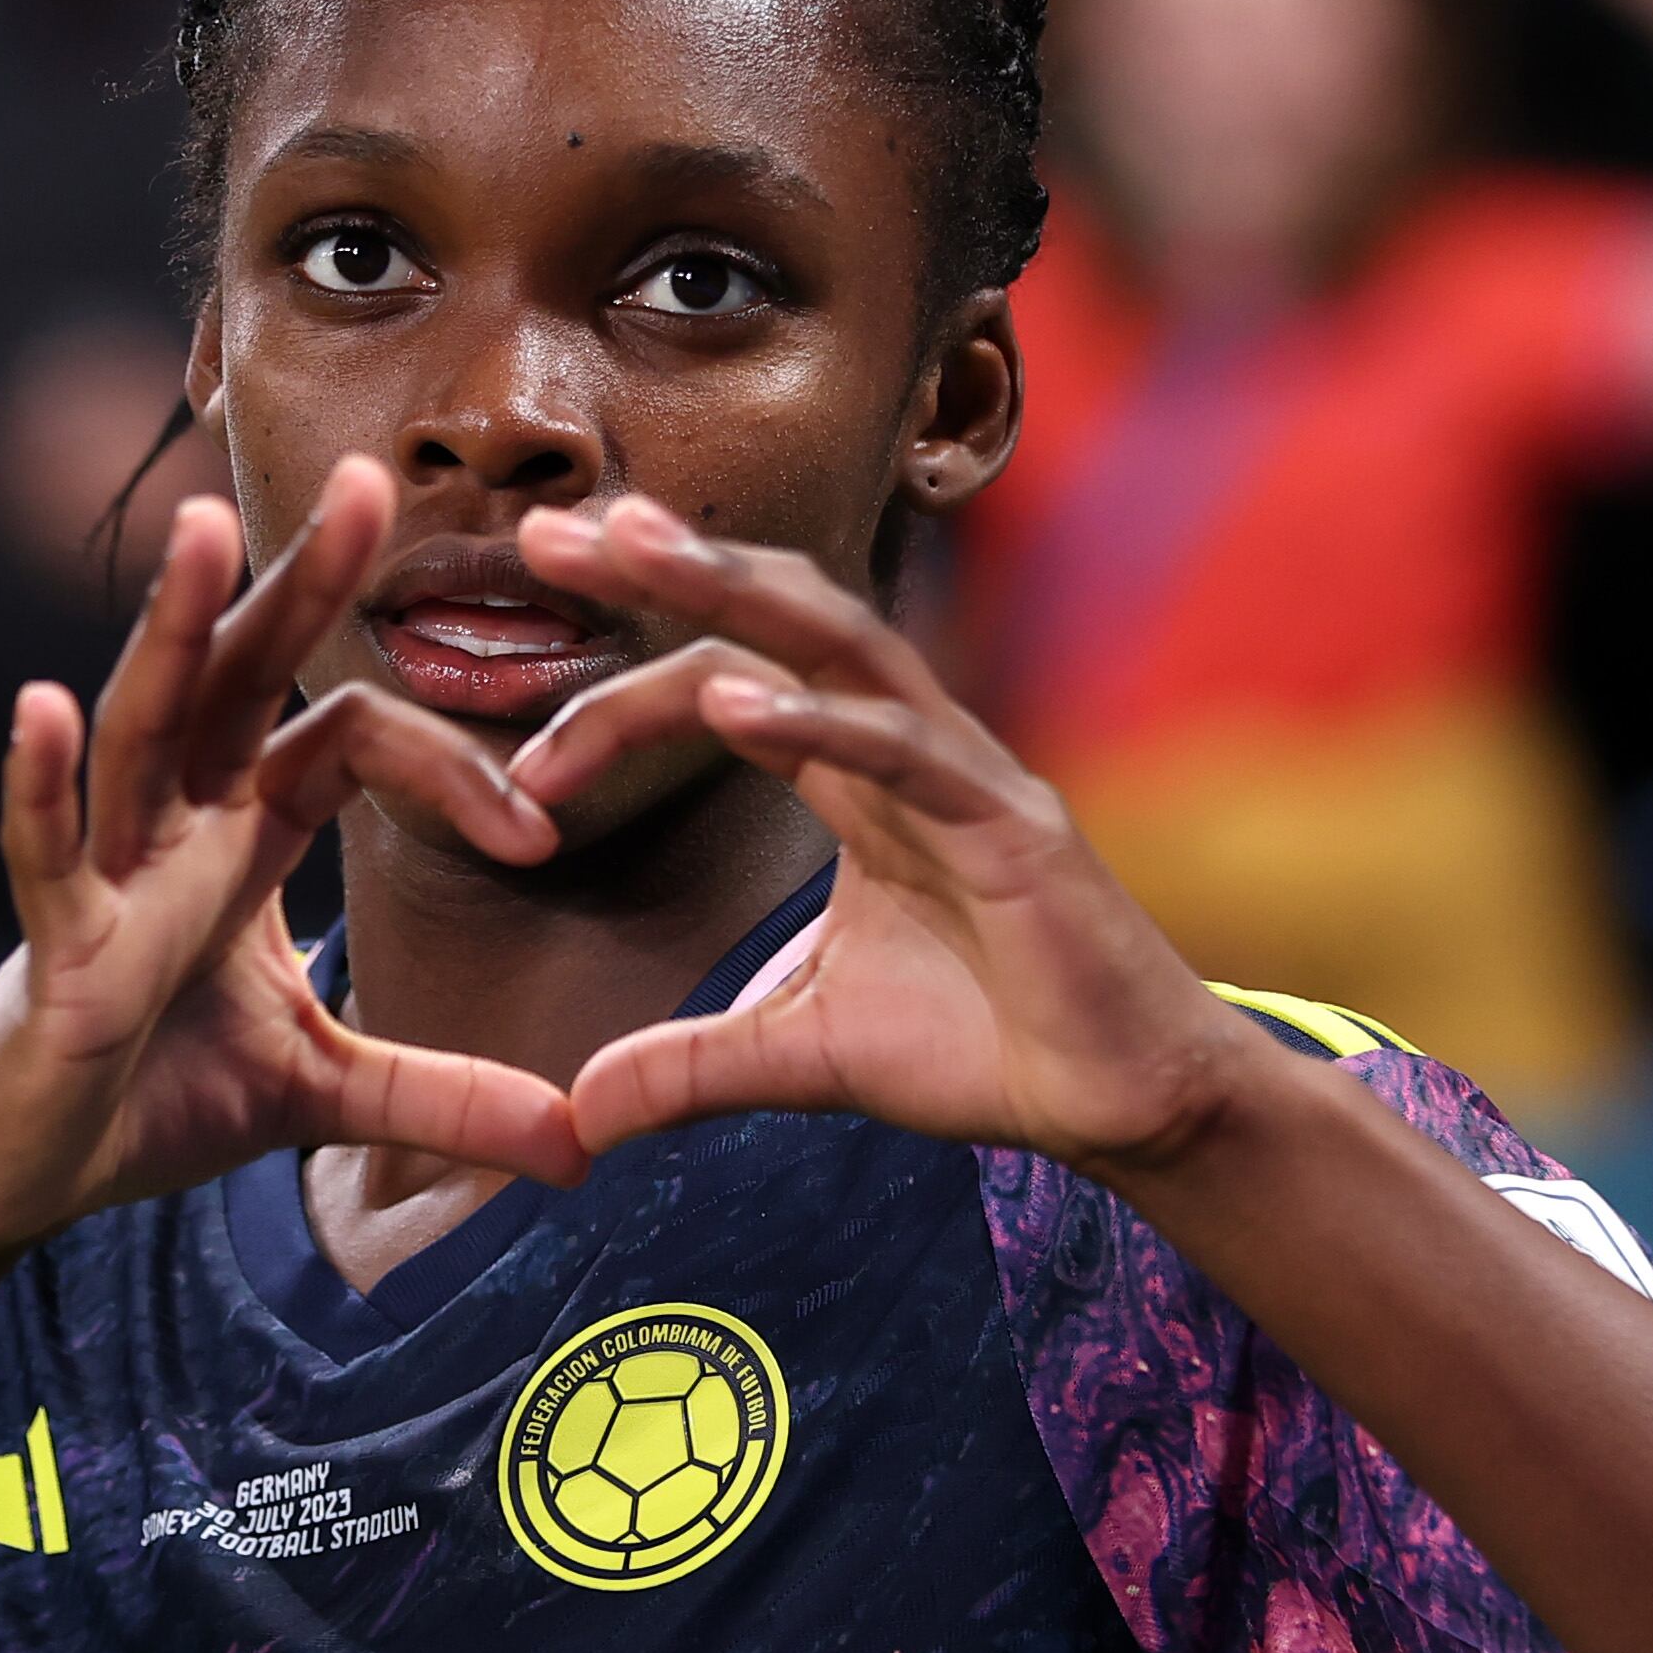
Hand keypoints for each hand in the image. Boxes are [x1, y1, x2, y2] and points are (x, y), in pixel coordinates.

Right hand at [0, 459, 588, 1259]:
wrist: (17, 1172)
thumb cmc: (149, 1098)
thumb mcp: (320, 1093)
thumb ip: (443, 1098)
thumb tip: (582, 1143)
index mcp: (244, 833)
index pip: (353, 738)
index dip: (451, 767)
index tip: (539, 839)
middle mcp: (176, 825)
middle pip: (245, 673)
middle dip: (302, 580)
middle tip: (373, 480)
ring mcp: (108, 871)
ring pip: (142, 724)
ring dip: (172, 630)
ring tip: (202, 530)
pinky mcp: (52, 943)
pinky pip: (43, 850)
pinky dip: (38, 783)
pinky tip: (38, 707)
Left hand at [504, 496, 1259, 1171]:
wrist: (1123, 1103)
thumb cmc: (989, 1048)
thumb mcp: (803, 1055)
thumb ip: (688, 1067)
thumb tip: (575, 1117)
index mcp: (856, 780)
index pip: (727, 689)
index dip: (622, 706)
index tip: (529, 762)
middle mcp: (904, 748)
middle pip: (776, 622)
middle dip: (666, 570)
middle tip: (552, 534)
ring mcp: (963, 773)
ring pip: (840, 645)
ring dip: (731, 589)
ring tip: (635, 546)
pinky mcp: (1011, 826)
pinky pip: (903, 750)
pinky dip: (815, 722)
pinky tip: (730, 704)